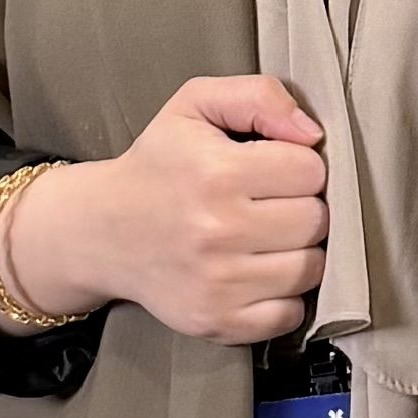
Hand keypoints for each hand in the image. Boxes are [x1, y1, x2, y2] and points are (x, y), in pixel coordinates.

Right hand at [0, 74, 328, 345]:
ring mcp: (217, 284)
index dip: (300, 162)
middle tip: (274, 200)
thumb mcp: (197, 103)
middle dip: (304, 205)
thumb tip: (312, 133)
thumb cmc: (160, 160)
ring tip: (271, 234)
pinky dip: (286, 296)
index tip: (276, 165)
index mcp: (217, 171)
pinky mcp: (215, 322)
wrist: (103, 230)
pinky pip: (288, 316)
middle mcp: (217, 231)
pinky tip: (263, 272)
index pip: (309, 170)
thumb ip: (260, 95)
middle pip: (315, 220)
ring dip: (299, 250)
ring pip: (309, 268)